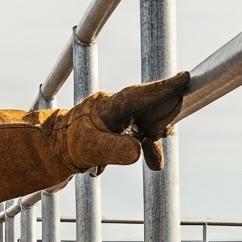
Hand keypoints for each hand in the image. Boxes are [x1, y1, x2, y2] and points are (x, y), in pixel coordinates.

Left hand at [49, 72, 190, 171]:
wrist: (56, 147)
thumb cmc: (71, 144)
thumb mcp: (91, 150)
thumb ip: (114, 149)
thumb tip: (138, 150)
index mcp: (107, 106)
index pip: (138, 95)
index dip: (162, 88)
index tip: (184, 77)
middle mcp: (117, 106)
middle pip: (150, 106)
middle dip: (161, 117)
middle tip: (164, 133)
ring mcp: (121, 116)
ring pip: (149, 121)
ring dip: (154, 139)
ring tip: (155, 162)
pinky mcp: (123, 126)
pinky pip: (143, 134)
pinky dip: (148, 148)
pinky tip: (152, 163)